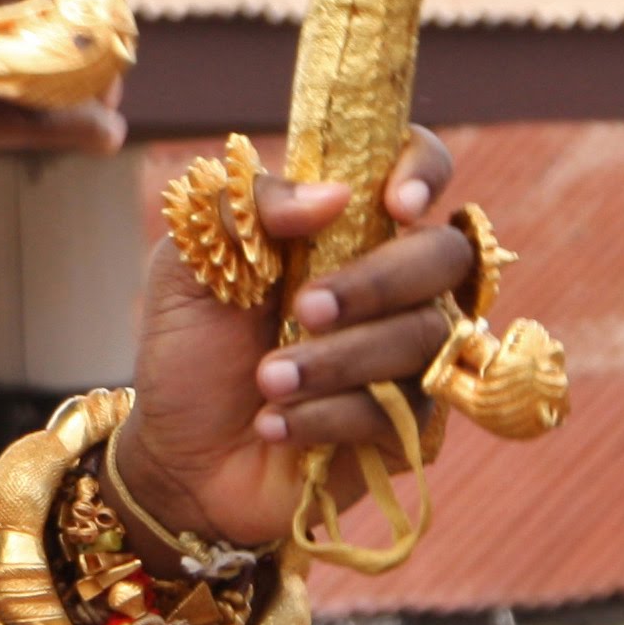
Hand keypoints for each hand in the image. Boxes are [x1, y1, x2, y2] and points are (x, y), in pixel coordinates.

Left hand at [116, 130, 474, 551]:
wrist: (178, 456)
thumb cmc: (188, 353)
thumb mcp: (186, 268)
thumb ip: (240, 210)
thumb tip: (332, 195)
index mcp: (343, 228)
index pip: (417, 167)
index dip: (422, 170)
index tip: (393, 204)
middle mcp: (391, 283)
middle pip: (444, 255)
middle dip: (374, 283)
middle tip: (303, 310)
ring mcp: (408, 353)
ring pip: (424, 336)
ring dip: (336, 359)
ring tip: (267, 381)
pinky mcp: (409, 420)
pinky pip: (403, 406)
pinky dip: (330, 414)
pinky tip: (276, 423)